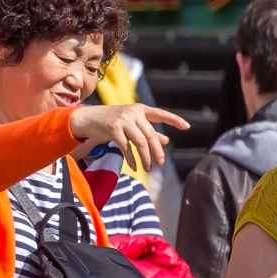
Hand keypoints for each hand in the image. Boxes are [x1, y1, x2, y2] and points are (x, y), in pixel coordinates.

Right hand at [69, 103, 190, 174]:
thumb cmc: (112, 122)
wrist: (88, 119)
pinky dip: (132, 159)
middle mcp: (134, 113)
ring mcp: (123, 120)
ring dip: (146, 157)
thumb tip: (166, 141)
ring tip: (148, 168)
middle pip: (150, 135)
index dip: (174, 120)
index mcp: (140, 109)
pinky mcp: (113, 129)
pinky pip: (126, 147)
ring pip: (140, 142)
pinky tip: (135, 167)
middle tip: (160, 163)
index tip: (187, 127)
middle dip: (157, 151)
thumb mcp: (131, 125)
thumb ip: (148, 132)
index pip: (160, 114)